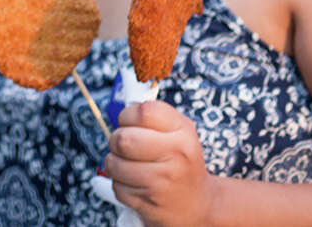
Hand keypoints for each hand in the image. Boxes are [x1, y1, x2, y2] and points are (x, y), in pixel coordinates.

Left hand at [103, 101, 215, 226]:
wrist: (198, 204)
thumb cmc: (182, 162)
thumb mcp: (180, 132)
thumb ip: (155, 115)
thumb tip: (125, 106)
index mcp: (183, 132)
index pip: (144, 112)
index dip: (128, 114)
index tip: (128, 121)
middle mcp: (176, 156)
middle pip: (123, 139)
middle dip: (115, 140)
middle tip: (123, 144)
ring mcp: (162, 182)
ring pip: (114, 164)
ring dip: (114, 163)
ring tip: (126, 164)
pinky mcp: (149, 203)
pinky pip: (117, 187)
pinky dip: (119, 184)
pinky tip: (134, 183)